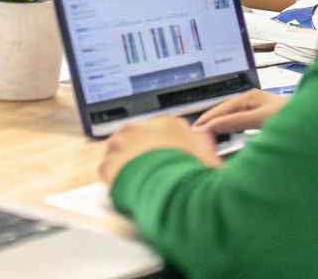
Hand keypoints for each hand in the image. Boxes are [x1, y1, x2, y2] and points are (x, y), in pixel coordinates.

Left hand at [98, 115, 221, 185]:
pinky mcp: (109, 164)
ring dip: (127, 162)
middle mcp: (142, 128)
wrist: (174, 193)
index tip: (163, 157)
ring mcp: (123, 144)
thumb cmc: (193, 176)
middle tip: (151, 171)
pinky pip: (108, 170)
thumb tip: (202, 137)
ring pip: (119, 150)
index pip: (160, 129)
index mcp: (167, 124)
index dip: (161, 146)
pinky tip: (128, 188)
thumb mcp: (209, 153)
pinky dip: (115, 179)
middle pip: (137, 136)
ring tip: (138, 181)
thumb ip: (202, 140)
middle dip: (142, 151)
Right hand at [192, 89, 289, 135]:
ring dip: (219, 125)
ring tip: (205, 137)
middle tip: (194, 136)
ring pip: (231, 117)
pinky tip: (227, 136)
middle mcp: (249, 101)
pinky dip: (230, 129)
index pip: (220, 110)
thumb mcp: (259, 119)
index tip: (193, 134)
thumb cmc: (288, 115)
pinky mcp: (262, 118)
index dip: (206, 121)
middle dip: (209, 122)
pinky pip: (239, 122)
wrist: (314, 118)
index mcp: (247, 98)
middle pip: (223, 112)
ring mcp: (256, 108)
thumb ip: (235, 122)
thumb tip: (211, 126)